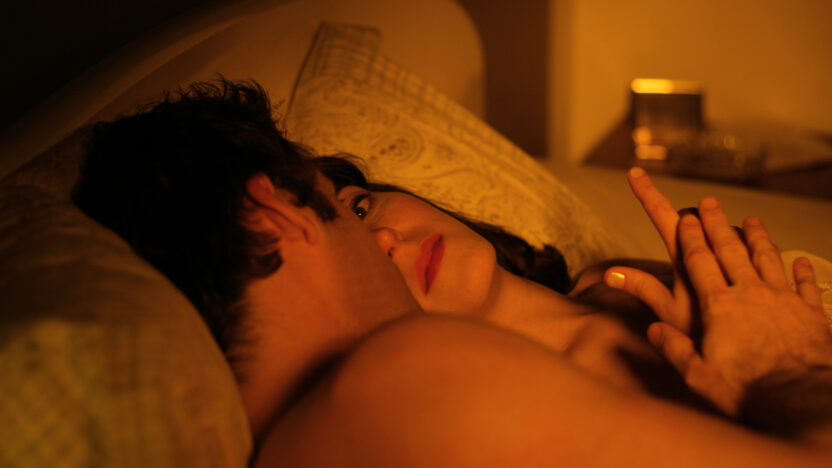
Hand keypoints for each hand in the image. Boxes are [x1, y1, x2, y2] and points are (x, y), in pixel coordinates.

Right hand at [607, 171, 831, 414]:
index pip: (699, 260)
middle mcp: (750, 292)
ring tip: (751, 219)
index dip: (690, 235)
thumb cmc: (745, 389)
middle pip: (730, 249)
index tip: (684, 215)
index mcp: (718, 304)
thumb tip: (651, 330)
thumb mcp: (697, 373)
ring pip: (767, 257)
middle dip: (716, 223)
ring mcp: (783, 299)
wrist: (802, 399)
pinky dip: (800, 270)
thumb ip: (672, 347)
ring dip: (757, 236)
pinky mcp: (809, 313)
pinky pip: (803, 283)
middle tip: (709, 202)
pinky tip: (801, 261)